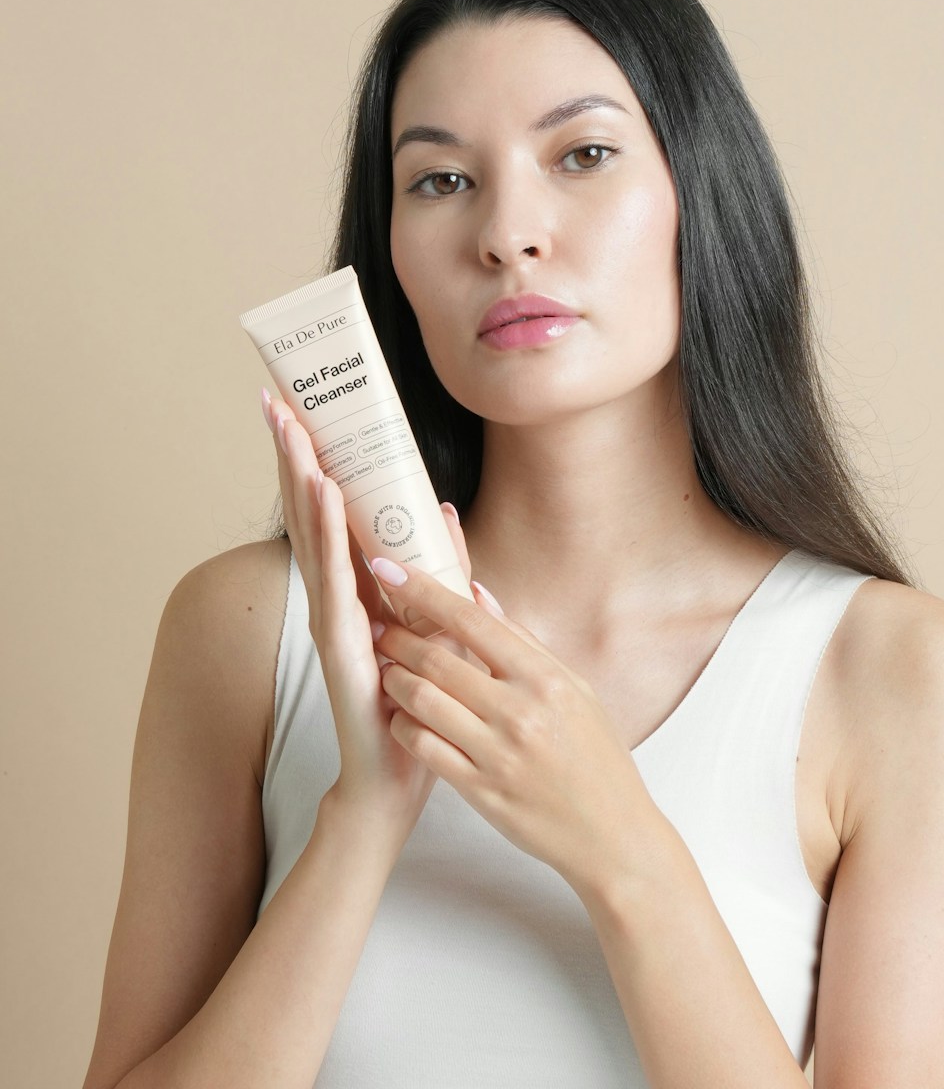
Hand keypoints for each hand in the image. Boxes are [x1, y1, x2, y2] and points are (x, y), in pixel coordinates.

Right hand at [263, 390, 440, 838]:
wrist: (397, 771)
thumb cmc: (411, 699)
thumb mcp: (434, 618)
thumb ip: (438, 566)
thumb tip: (442, 511)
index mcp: (358, 587)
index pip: (331, 513)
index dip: (315, 461)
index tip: (301, 411)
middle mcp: (337, 597)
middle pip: (311, 513)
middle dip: (294, 456)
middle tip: (273, 400)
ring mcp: (334, 619)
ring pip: (315, 537)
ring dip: (303, 479)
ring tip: (291, 430)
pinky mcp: (342, 645)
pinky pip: (336, 579)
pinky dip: (329, 535)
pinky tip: (324, 495)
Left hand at [367, 549, 661, 897]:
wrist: (613, 833)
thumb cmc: (596, 756)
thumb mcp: (574, 689)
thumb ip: (523, 642)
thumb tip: (478, 594)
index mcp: (546, 678)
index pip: (471, 620)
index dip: (424, 590)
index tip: (390, 569)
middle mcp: (521, 711)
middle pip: (437, 658)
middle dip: (397, 636)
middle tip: (380, 626)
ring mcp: (498, 753)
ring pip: (421, 701)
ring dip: (394, 679)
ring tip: (387, 670)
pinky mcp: (480, 791)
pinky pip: (424, 747)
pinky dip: (403, 725)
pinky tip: (400, 717)